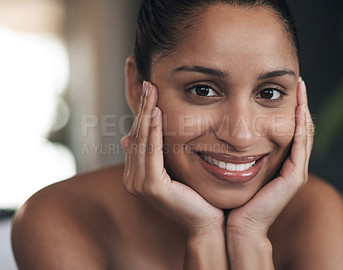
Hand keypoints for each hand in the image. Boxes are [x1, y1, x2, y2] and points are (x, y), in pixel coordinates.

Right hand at [121, 81, 223, 234]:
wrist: (208, 223)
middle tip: (148, 82)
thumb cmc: (197, 196)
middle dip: (143, 107)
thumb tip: (130, 138)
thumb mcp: (176, 168)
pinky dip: (154, 132)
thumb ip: (159, 152)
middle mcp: (132, 178)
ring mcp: (139, 184)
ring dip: (147, 113)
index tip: (149, 89)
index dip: (143, 112)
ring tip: (151, 89)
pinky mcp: (151, 187)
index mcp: (137, 174)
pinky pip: (152, 152)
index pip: (138, 137)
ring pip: (142, 140)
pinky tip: (157, 112)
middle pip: (137, 135)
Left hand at [226, 79, 313, 237]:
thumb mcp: (233, 166)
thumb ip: (233, 149)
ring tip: (300, 87)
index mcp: (279, 162)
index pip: (288, 129)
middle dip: (299, 104)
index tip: (282, 87)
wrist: (236, 225)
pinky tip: (298, 108)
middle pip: (300, 128)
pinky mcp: (295, 178)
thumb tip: (217, 129)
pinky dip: (301, 126)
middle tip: (296, 81)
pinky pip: (301, 146)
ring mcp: (296, 171)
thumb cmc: (231, 198)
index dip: (288, 108)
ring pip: (304, 133)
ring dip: (303, 109)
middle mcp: (291, 165)